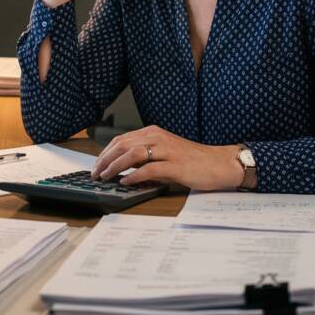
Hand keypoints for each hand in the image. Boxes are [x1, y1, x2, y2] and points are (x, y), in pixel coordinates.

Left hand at [90, 125, 244, 190]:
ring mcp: (167, 151)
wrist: (218, 163)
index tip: (97, 165)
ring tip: (106, 177)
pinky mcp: (175, 165)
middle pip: (123, 145)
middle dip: (105, 159)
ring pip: (133, 154)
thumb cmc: (192, 160)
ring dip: (115, 166)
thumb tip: (121, 165)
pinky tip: (126, 182)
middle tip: (96, 173)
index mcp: (154, 133)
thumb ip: (144, 155)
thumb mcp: (164, 152)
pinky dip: (134, 175)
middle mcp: (158, 138)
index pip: (122, 139)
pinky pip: (149, 169)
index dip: (106, 152)